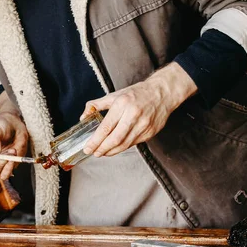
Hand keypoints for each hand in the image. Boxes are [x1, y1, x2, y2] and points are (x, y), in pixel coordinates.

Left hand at [81, 62, 196, 156]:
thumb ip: (97, 105)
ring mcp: (143, 125)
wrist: (162, 93)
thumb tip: (83, 117)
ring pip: (125, 144)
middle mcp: (133, 115)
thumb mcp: (115, 95)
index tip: (88, 147)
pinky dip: (122, 148)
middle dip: (102, 149)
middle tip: (93, 153)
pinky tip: (115, 148)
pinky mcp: (150, 132)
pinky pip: (133, 144)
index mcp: (123, 104)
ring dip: (111, 151)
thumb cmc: (137, 94)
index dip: (95, 140)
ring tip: (102, 152)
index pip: (106, 127)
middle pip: (115, 139)